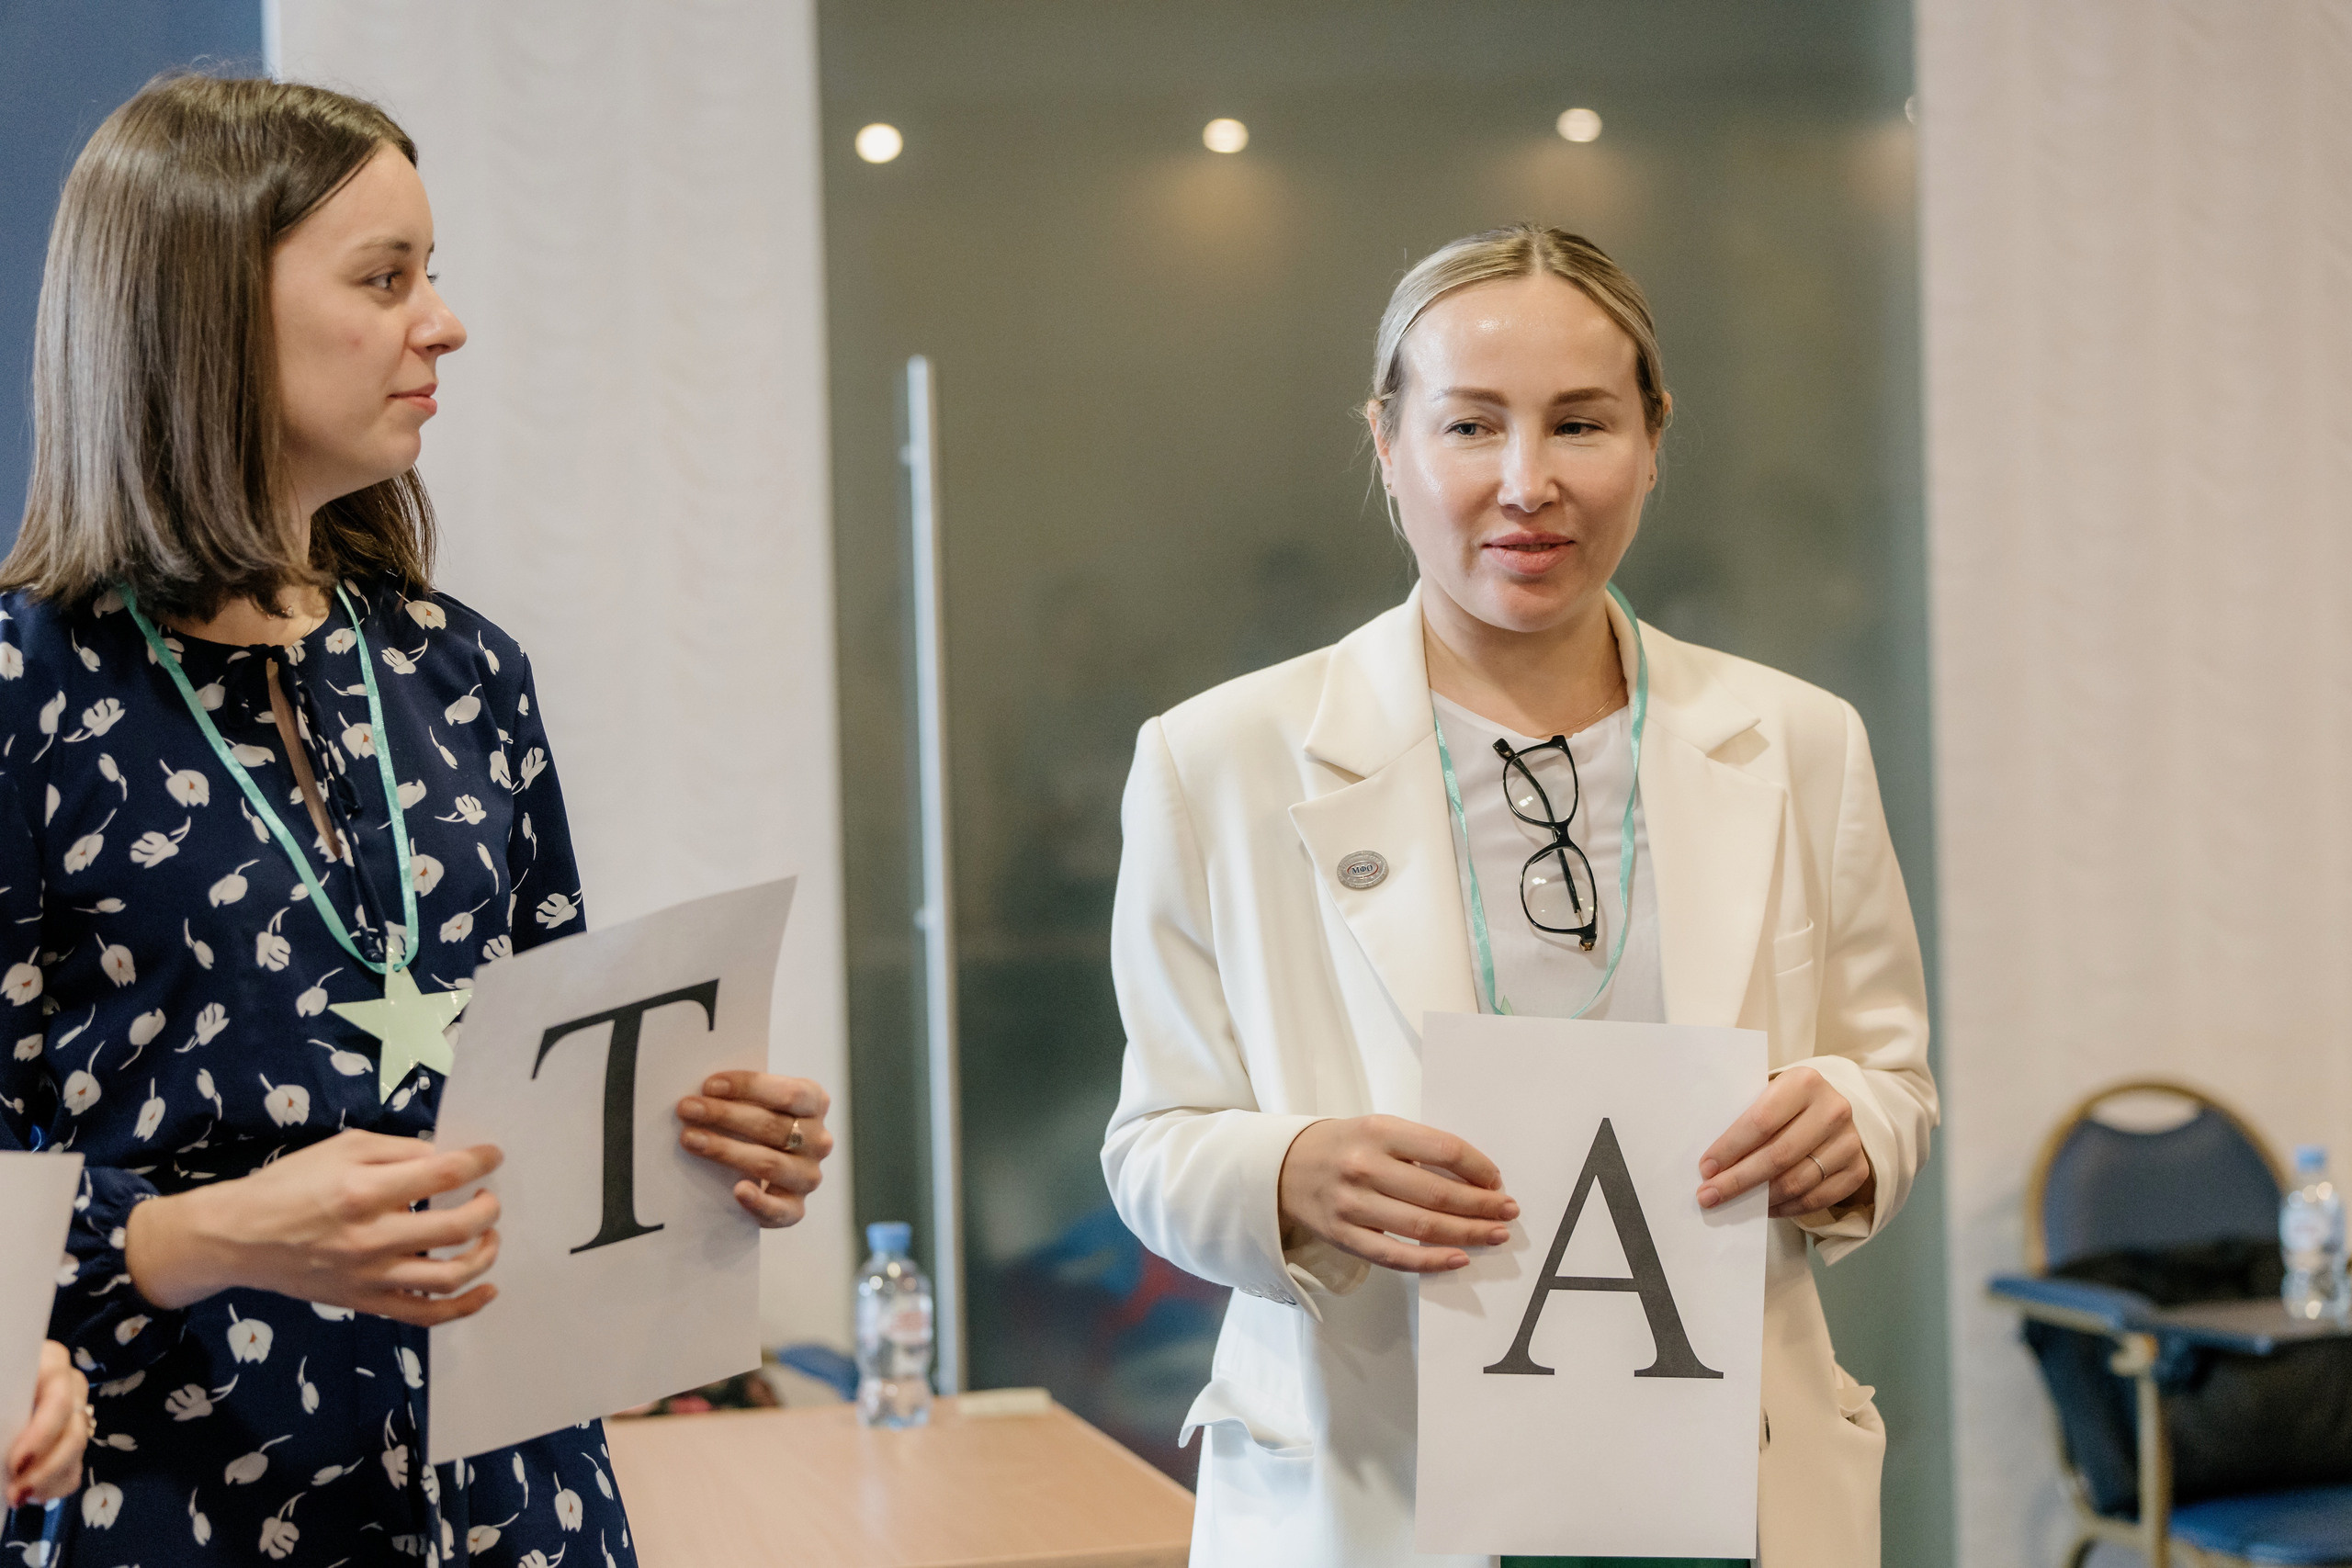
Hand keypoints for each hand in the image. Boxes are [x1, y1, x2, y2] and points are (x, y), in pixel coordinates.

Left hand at [6, 1341, 87, 1507]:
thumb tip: (3, 1439)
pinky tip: (30, 1496)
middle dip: (46, 1466)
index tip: (16, 1463)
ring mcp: (75, 1414)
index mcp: (50, 1362)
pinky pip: (74, 1470)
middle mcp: (70, 1386)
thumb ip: (0, 1412)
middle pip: (73, 1430)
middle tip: (15, 1492)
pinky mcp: (71, 1441)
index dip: (42, 1433)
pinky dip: (52, 1488)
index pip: (59, 1398)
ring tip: (17, 1497)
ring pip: (76, 1452)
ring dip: (47, 1480)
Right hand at [124, 1129, 502, 1325]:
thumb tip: (444, 1158)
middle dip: (487, 1208)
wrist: (237, 1237)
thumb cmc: (289, 1184)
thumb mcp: (341, 1147)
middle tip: (487, 1196)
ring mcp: (369, 1277)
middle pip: (457, 1227)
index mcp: (363, 1192)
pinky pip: (424, 1314)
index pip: (443, 1174)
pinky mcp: (365, 1302)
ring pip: (449, 1276)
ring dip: (484, 1253)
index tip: (493, 1156)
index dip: (479, 1163)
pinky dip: (464, 1305)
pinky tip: (487, 1287)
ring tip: (489, 1235)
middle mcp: (371, 1238)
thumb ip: (397, 1151)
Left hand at [677, 1072, 833, 1227]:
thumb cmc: (759, 1127)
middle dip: (724, 1115)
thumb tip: (703, 1092)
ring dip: (725, 1150)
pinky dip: (758, 1201)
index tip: (709, 1086)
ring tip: (690, 1139)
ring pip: (769, 1162)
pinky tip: (737, 1190)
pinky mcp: (795, 1209)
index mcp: (815, 1104)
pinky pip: (778, 1209)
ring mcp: (808, 1176)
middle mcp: (818, 1140)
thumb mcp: (762, 1104)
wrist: (768, 1174)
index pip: (790, 1093)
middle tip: (687, 1109)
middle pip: (772, 1126)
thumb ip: (744, 1097)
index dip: (750, 1087)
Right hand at [1275, 1115, 1517, 1273]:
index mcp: (1378, 1131)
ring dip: (1467, 1234)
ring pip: (1422, 1227)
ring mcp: (1352, 1205)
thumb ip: (1420, 1148)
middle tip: (1509, 1212)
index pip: (1444, 1150)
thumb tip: (1475, 1180)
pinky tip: (1459, 1259)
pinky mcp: (1343, 1237)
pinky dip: (1430, 1261)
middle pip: (1438, 1194)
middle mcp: (1365, 1167)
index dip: (1479, 1168)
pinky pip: (1395, 1256)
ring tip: (1495, 1234)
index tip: (1497, 1181)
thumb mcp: (1378, 1129)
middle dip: (1482, 1206)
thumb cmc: (1344, 1146)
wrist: (1283, 1166)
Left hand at [1697, 1066, 1874, 1218]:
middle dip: (1739, 1180)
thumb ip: (1744, 1119)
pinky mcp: (1858, 1169)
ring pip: (1797, 1181)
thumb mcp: (1767, 1095)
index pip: (1761, 1121)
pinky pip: (1817, 1199)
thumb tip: (1711, 1165)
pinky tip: (1765, 1208)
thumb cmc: (1786, 1103)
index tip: (1706, 1169)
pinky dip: (1787, 1208)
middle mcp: (1833, 1110)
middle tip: (1709, 1195)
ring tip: (1734, 1204)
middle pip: (1778, 1155)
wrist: (1831, 1109)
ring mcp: (1850, 1141)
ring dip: (1761, 1199)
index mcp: (1805, 1082)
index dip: (1731, 1148)